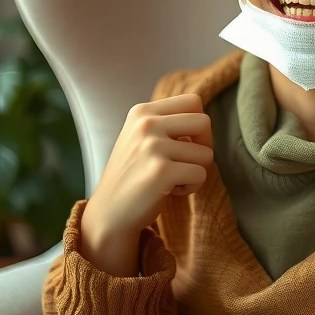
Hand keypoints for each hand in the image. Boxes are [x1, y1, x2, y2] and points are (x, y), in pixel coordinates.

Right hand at [79, 94, 212, 275]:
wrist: (108, 213)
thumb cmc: (133, 175)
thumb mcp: (141, 137)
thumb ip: (167, 123)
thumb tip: (205, 122)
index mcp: (142, 112)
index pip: (193, 102)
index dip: (198, 126)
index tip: (186, 144)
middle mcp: (146, 124)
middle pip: (204, 122)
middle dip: (204, 146)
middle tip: (187, 163)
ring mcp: (152, 147)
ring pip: (206, 153)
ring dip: (196, 171)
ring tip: (172, 180)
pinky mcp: (161, 172)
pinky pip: (201, 174)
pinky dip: (192, 187)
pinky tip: (171, 191)